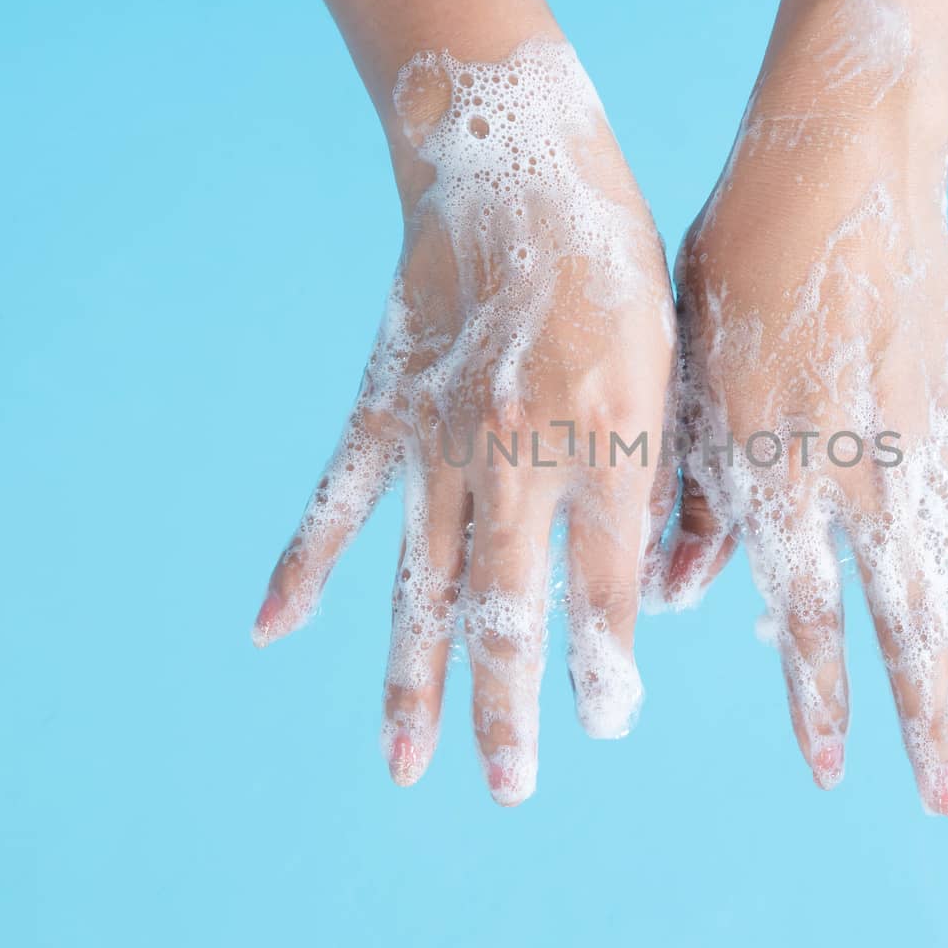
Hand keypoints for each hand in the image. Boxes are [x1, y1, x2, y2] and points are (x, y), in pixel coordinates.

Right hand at [254, 38, 673, 806]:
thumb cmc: (619, 264)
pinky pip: (340, 498)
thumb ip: (667, 471)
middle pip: (510, 606)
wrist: (518, 160)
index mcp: (613, 434)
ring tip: (407, 761)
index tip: (605, 723)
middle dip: (512, 705)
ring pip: (424, 578)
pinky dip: (304, 563)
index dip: (607, 661)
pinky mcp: (387, 406)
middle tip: (509, 787)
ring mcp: (444, 432)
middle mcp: (524, 449)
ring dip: (415, 676)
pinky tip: (272, 628)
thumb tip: (670, 578)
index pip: (609, 583)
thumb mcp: (675, 358)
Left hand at [657, 0, 947, 815]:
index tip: (839, 774)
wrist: (828, 164)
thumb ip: (686, 498)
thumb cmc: (730, 270)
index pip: (803, 619)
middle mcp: (866, 477)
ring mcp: (932, 442)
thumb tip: (673, 600)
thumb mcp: (682, 382)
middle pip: (906, 624)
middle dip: (928, 717)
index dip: (821, 702)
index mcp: (780, 476)